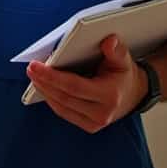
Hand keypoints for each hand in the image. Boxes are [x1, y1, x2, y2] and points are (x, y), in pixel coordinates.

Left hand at [25, 35, 146, 132]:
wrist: (135, 94)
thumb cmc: (124, 74)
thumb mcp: (124, 60)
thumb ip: (116, 50)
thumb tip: (109, 41)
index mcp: (109, 95)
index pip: (73, 86)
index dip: (52, 76)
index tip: (36, 66)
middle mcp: (102, 113)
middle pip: (64, 98)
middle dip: (44, 82)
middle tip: (31, 68)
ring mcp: (95, 123)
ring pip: (61, 107)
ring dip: (45, 91)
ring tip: (34, 76)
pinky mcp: (89, 126)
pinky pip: (65, 113)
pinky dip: (52, 100)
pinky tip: (44, 88)